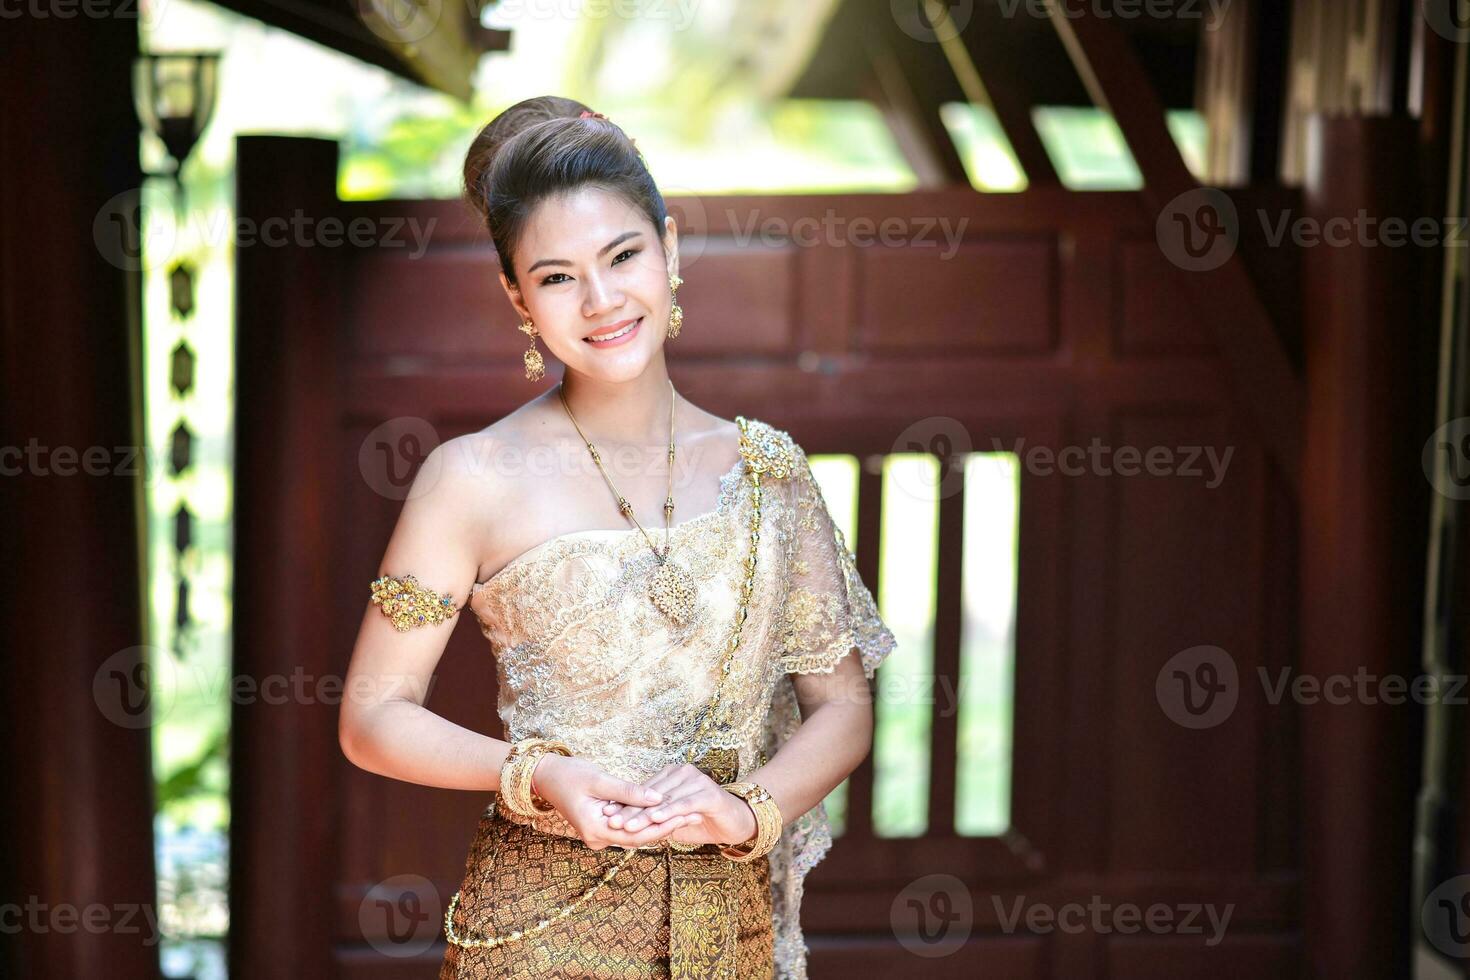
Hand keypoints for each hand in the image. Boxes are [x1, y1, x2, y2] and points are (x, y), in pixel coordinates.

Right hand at [530, 755, 692, 850]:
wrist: (545, 776)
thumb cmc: (569, 774)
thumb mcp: (600, 780)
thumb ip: (628, 792)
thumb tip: (658, 798)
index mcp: (595, 829)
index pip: (638, 834)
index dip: (665, 824)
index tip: (688, 812)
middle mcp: (597, 838)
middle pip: (639, 836)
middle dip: (667, 825)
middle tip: (696, 812)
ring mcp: (599, 834)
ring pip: (634, 832)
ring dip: (658, 822)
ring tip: (687, 811)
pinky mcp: (601, 827)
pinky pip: (627, 827)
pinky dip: (645, 819)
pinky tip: (665, 810)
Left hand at [601, 763, 756, 847]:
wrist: (736, 822)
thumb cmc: (702, 820)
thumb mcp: (673, 821)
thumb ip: (654, 819)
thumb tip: (625, 825)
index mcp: (672, 775)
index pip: (644, 792)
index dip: (625, 804)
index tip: (606, 814)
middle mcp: (683, 773)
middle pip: (651, 795)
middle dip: (630, 810)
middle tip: (611, 820)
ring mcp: (697, 781)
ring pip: (665, 800)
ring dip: (645, 814)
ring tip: (627, 825)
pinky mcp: (709, 794)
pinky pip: (685, 804)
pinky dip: (669, 811)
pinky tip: (656, 819)